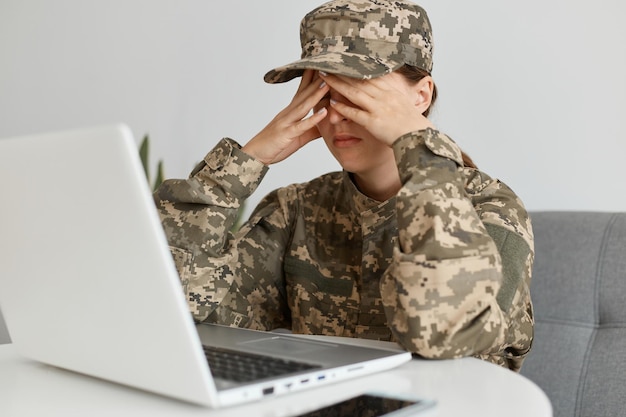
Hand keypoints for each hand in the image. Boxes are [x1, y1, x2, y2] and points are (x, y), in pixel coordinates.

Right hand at [242, 70, 329, 164]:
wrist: (254, 155)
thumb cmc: (275, 145)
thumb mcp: (298, 137)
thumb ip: (312, 129)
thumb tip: (328, 124)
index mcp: (291, 112)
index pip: (303, 91)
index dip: (312, 78)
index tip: (322, 65)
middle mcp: (288, 113)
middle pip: (304, 94)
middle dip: (316, 80)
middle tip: (328, 66)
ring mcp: (286, 122)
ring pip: (303, 106)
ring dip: (315, 95)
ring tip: (327, 83)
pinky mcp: (286, 134)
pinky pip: (301, 126)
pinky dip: (313, 119)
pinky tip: (324, 113)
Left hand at [319, 72, 434, 145]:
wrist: (418, 137)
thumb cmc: (412, 124)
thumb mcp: (404, 104)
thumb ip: (392, 96)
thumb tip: (386, 89)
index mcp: (391, 91)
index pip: (369, 76)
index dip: (354, 68)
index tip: (343, 61)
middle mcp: (384, 97)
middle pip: (358, 81)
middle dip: (341, 72)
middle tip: (327, 64)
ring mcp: (378, 109)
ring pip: (354, 93)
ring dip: (337, 85)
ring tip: (324, 78)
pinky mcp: (373, 122)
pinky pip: (354, 113)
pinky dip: (342, 107)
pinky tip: (331, 102)